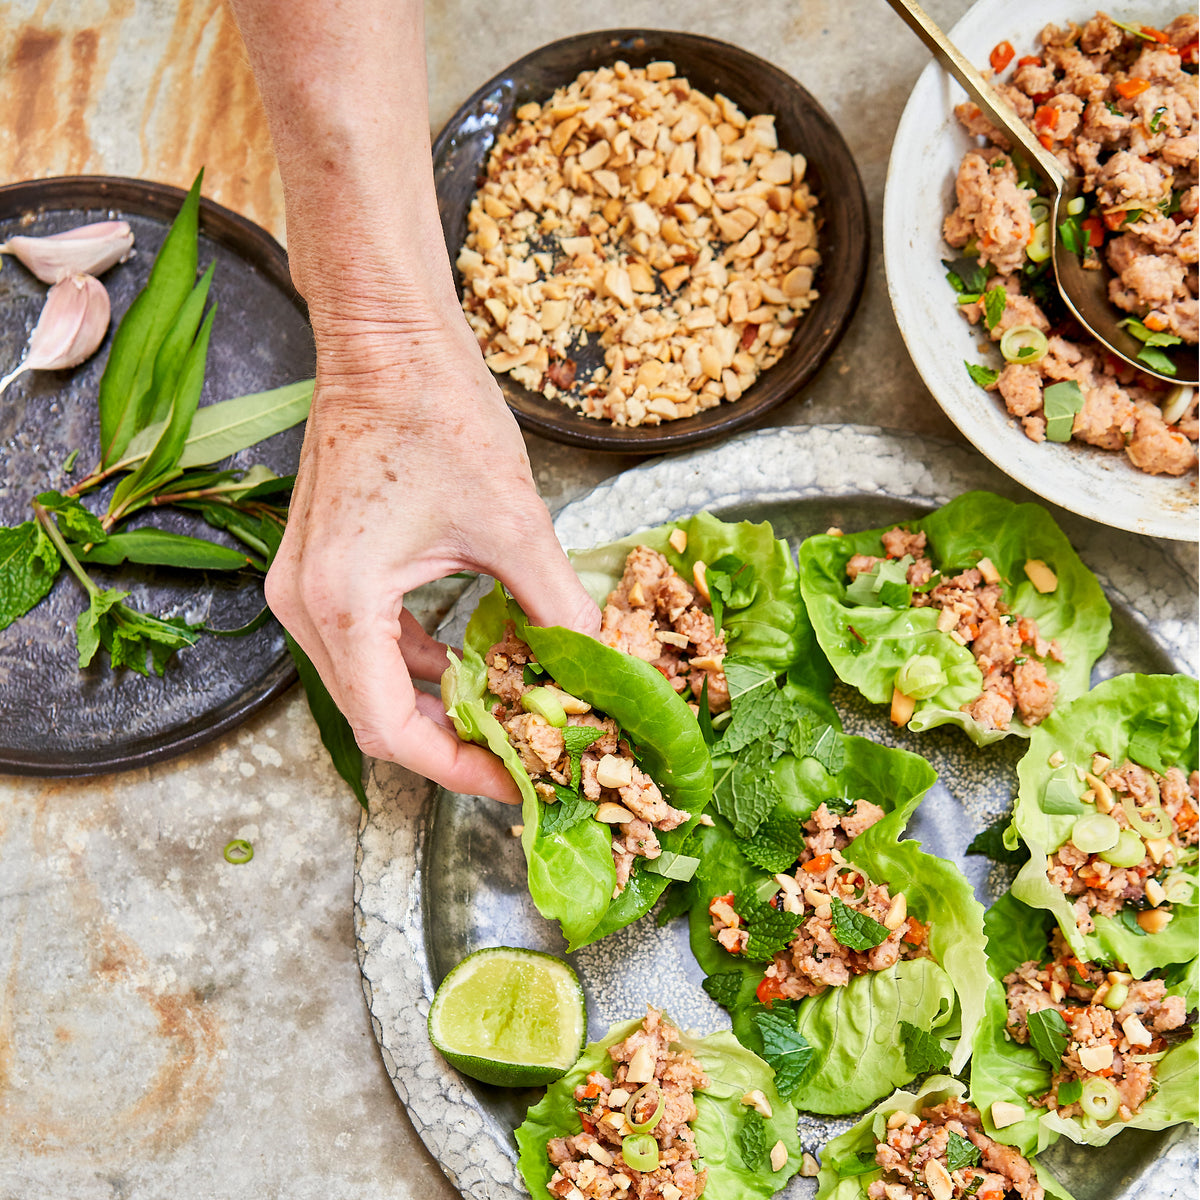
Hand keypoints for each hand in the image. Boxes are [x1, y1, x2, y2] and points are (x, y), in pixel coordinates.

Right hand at [266, 311, 599, 801]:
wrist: (387, 340)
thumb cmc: (436, 412)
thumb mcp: (514, 524)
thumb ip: (558, 608)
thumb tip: (600, 669)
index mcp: (340, 602)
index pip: (393, 730)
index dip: (460, 769)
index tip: (519, 782)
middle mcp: (306, 605)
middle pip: (378, 716)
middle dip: (455, 743)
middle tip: (523, 754)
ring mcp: (305, 587)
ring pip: (373, 683)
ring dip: (440, 704)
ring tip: (510, 713)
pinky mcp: (322, 569)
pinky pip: (370, 643)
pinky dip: (422, 663)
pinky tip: (474, 661)